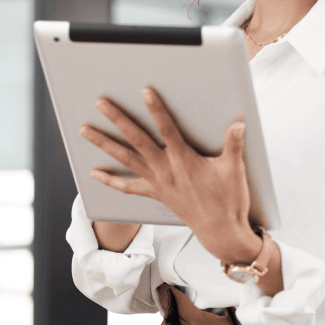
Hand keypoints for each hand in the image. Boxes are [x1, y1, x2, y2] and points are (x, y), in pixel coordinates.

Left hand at [79, 86, 262, 265]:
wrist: (220, 232)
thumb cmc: (228, 201)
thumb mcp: (234, 169)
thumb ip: (234, 143)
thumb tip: (238, 122)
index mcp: (184, 160)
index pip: (167, 129)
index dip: (156, 110)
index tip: (145, 92)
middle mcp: (165, 170)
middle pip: (136, 139)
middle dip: (117, 119)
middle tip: (101, 103)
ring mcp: (157, 182)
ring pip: (125, 159)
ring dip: (104, 144)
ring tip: (85, 130)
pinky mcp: (156, 194)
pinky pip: (128, 187)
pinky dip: (110, 180)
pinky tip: (94, 173)